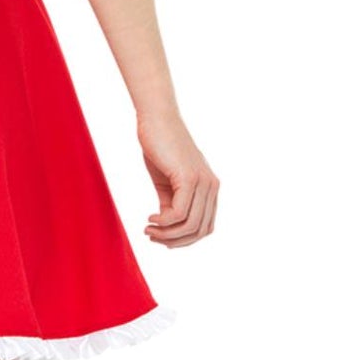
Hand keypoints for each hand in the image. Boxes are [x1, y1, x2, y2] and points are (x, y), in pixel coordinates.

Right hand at [137, 109, 219, 246]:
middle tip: (151, 236)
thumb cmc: (159, 146)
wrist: (155, 119)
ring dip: (166, 234)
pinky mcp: (189, 178)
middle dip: (174, 241)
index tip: (160, 238)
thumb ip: (171, 203)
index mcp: (209, 188)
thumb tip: (167, 227)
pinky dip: (163, 222)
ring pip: (190, 225)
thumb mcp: (167, 182)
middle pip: (199, 230)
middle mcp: (211, 186)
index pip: (205, 227)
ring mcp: (203, 182)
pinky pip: (179, 213)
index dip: (184, 240)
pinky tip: (151, 218)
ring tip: (149, 229)